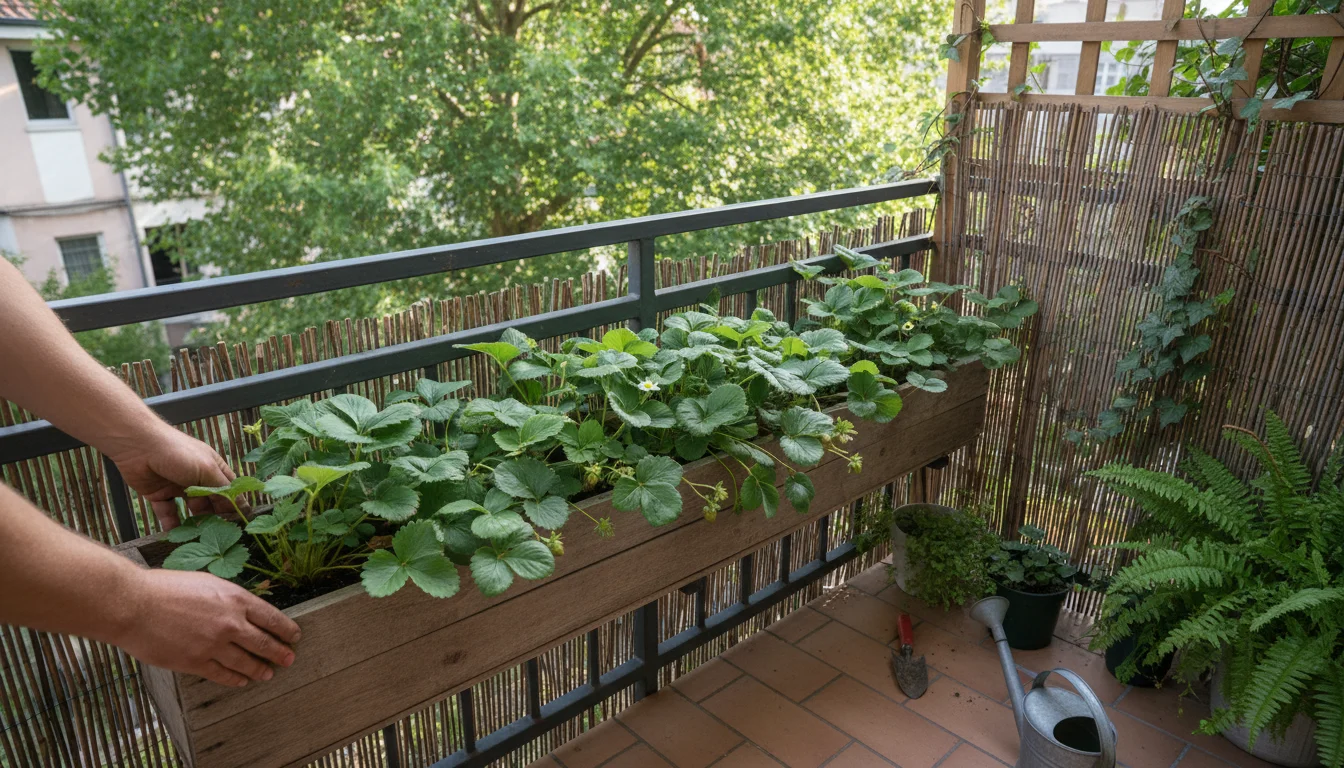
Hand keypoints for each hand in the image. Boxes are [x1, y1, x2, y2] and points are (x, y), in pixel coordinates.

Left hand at [109, 423, 236, 529]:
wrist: (138, 446)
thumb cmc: (177, 451)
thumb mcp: (207, 469)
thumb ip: (223, 489)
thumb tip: (242, 506)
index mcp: (212, 468)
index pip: (229, 490)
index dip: (236, 505)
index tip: (242, 523)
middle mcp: (197, 478)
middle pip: (211, 502)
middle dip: (216, 518)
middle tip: (220, 535)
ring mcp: (178, 487)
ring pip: (190, 510)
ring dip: (195, 523)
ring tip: (199, 538)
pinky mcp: (159, 494)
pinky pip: (168, 513)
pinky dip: (171, 524)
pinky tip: (175, 535)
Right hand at [113, 568, 299, 686]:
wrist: (134, 604)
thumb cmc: (165, 588)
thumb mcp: (207, 582)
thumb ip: (228, 598)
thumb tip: (243, 609)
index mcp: (235, 599)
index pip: (271, 617)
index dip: (286, 629)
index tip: (294, 636)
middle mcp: (229, 623)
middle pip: (264, 642)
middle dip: (280, 652)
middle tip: (289, 659)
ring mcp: (213, 645)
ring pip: (246, 662)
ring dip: (260, 669)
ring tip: (268, 674)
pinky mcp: (195, 662)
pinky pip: (222, 674)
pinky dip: (235, 679)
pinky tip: (241, 681)